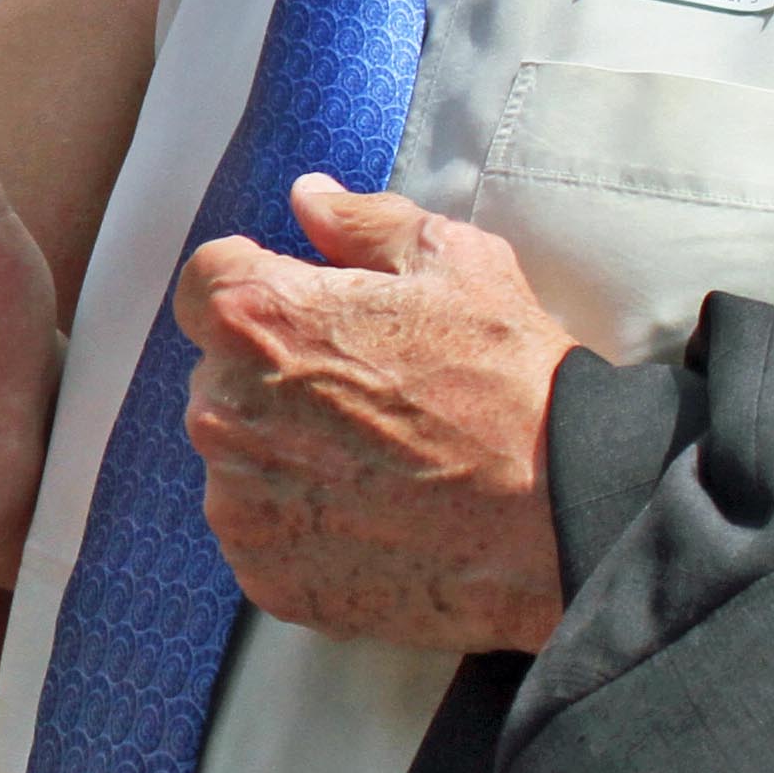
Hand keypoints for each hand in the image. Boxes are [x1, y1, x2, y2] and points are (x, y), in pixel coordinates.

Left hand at [176, 175, 578, 652]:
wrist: (564, 518)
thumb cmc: (511, 383)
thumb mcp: (453, 261)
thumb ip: (361, 220)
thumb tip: (308, 198)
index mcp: (254, 318)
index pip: (209, 280)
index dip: (263, 285)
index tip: (313, 310)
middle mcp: (222, 411)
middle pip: (220, 371)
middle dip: (276, 370)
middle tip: (367, 391)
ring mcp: (239, 502)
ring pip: (238, 454)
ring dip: (285, 448)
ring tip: (378, 459)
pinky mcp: (264, 574)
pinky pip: (262, 528)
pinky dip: (301, 521)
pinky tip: (372, 514)